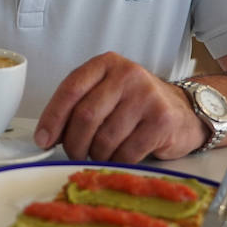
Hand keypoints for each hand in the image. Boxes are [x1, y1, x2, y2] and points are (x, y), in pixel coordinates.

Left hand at [35, 52, 205, 161]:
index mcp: (106, 64)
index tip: (43, 139)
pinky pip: (126, 153)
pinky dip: (117, 162)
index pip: (71, 89)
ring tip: (101, 153)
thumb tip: (46, 136)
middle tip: (74, 153)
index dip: (52, 118)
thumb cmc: (135, 105)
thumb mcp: (105, 93)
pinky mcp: (161, 120)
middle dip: (73, 143)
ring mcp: (147, 96)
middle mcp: (127, 74)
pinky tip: (120, 157)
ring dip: (96, 155)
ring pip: (104, 139)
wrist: (183, 111)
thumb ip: (78, 106)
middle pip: (85, 116)